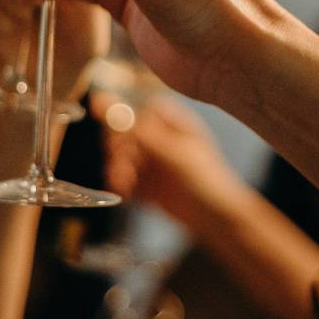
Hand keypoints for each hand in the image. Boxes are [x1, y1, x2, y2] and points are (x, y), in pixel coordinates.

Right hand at [94, 94, 235, 223]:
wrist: (215, 218)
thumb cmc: (204, 179)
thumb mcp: (171, 152)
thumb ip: (137, 130)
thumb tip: (102, 100)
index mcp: (171, 121)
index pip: (137, 109)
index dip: (122, 118)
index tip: (117, 133)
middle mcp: (159, 138)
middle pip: (125, 133)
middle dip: (119, 148)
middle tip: (123, 162)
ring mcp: (152, 161)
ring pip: (122, 156)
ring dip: (118, 167)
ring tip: (125, 181)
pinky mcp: (146, 182)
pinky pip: (124, 177)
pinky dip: (121, 183)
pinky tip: (125, 190)